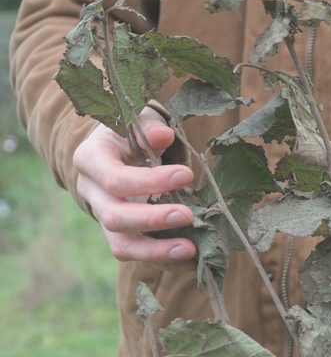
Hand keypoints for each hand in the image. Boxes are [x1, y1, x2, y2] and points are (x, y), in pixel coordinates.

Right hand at [74, 107, 196, 268]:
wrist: (117, 148)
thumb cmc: (130, 131)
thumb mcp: (137, 120)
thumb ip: (149, 127)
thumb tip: (163, 136)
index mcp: (91, 160)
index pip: (115, 179)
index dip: (149, 181)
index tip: (186, 175)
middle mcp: (92, 193)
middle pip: (114, 217)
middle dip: (152, 220)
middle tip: (187, 215)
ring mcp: (104, 217)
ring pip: (121, 245)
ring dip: (156, 251)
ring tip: (190, 250)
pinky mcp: (120, 234)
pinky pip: (137, 253)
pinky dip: (163, 258)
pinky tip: (190, 258)